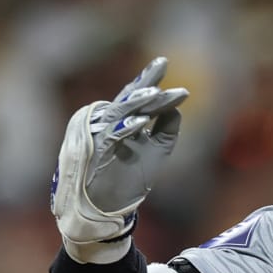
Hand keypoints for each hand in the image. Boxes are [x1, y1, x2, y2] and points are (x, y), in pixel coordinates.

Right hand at [51, 56, 188, 261]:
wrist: (104, 210)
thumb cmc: (127, 182)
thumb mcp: (155, 153)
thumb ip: (166, 130)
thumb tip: (176, 109)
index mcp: (119, 123)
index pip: (134, 97)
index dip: (149, 80)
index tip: (163, 62)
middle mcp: (106, 124)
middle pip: (128, 98)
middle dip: (145, 81)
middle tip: (162, 63)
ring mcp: (99, 136)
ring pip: (120, 113)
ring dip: (139, 102)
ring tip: (157, 91)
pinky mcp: (96, 152)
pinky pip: (112, 136)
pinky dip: (127, 127)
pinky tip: (143, 121)